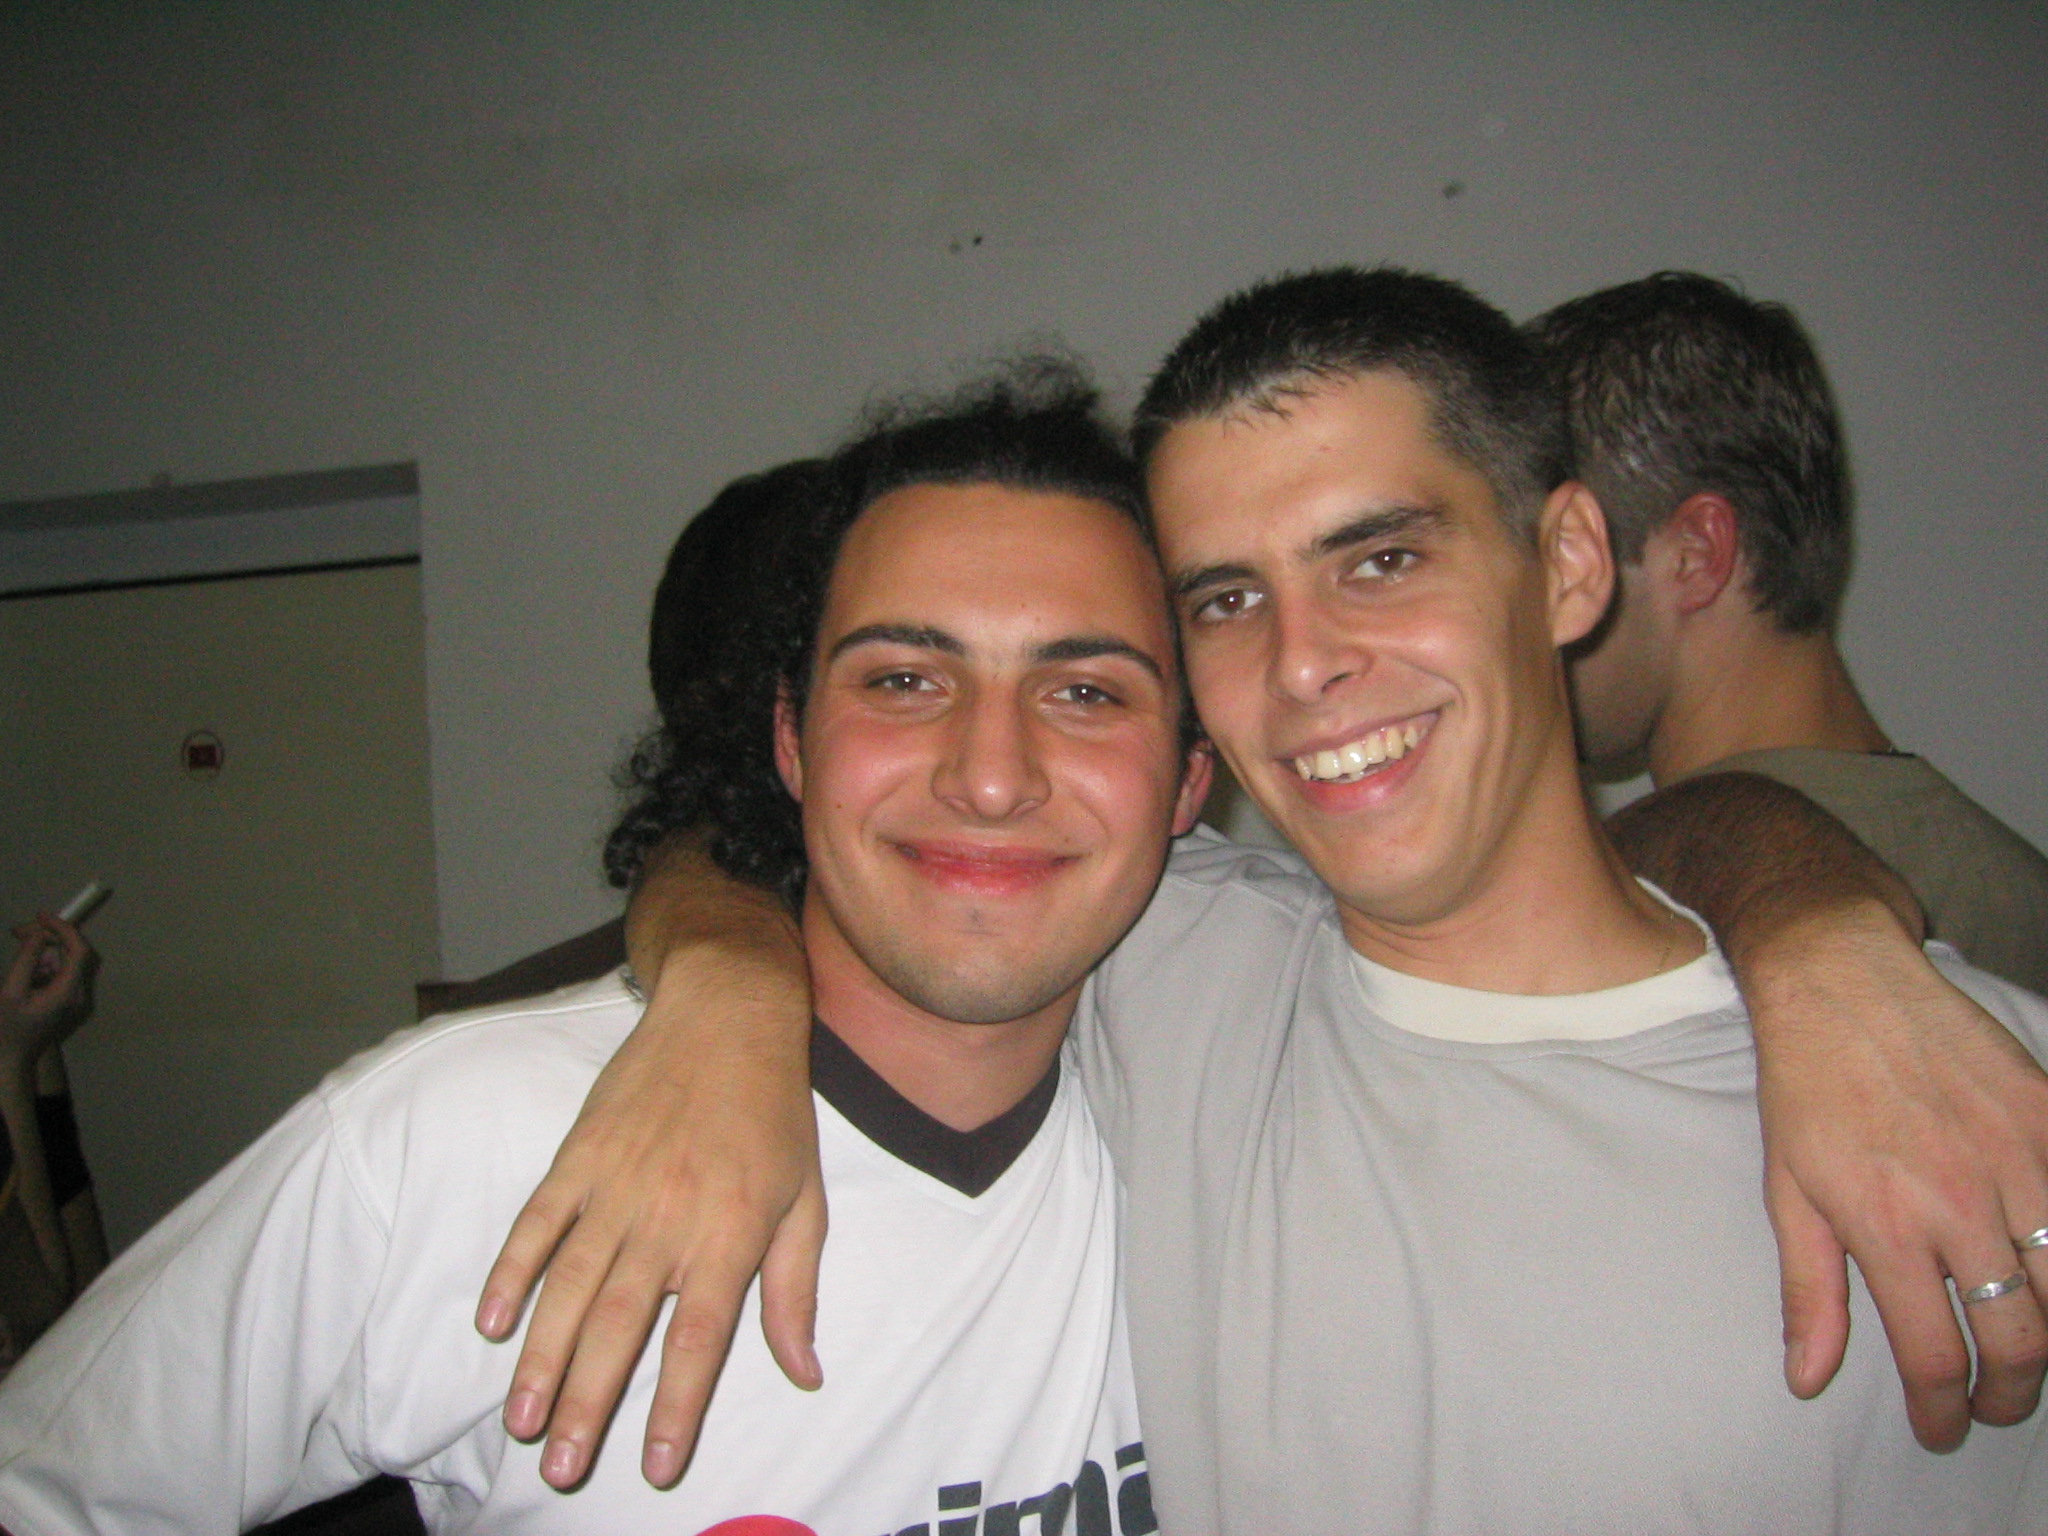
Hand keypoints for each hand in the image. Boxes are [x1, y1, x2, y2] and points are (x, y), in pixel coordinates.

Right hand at [1, 914, 97, 1069]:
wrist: (10, 1059)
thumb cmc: (6, 1029)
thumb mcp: (10, 992)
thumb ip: (26, 961)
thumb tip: (40, 935)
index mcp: (68, 992)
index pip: (78, 950)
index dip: (63, 928)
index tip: (41, 915)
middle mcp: (77, 993)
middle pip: (70, 952)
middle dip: (46, 937)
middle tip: (17, 931)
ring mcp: (72, 997)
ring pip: (61, 960)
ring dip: (40, 951)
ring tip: (16, 954)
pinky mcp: (63, 999)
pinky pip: (56, 972)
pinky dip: (39, 964)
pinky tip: (20, 971)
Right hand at [475, 940, 824, 1490]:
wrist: (728, 1014)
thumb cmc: (775, 1112)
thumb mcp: (806, 1201)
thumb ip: (795, 1291)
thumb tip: (806, 1372)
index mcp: (732, 1234)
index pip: (699, 1339)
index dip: (675, 1406)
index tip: (654, 1466)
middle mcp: (670, 1218)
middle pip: (622, 1326)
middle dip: (588, 1403)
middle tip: (561, 1468)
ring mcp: (617, 1186)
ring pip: (570, 1285)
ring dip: (542, 1356)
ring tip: (521, 1421)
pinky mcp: (579, 1155)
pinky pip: (537, 1223)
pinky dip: (511, 1272)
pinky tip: (492, 1322)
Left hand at [1752, 900, 2047, 1450]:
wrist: (1841, 981)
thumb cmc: (1805, 1087)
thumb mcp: (1787, 1190)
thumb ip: (1810, 1291)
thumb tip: (1807, 1380)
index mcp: (1887, 1224)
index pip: (1935, 1355)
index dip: (1943, 1408)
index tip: (1941, 1427)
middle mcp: (1961, 1200)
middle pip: (2021, 1338)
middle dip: (2010, 1392)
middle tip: (1993, 1404)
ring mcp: (2017, 1157)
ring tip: (2027, 1351)